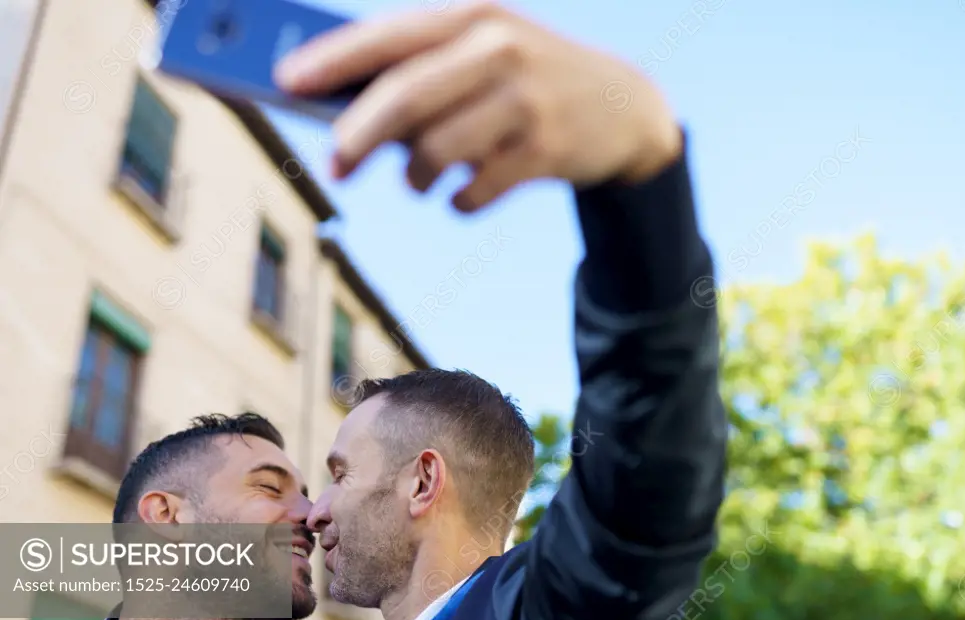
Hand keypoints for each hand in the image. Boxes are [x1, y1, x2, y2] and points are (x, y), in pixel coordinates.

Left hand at [274, 1, 681, 211]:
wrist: (623, 108)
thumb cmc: (526, 79)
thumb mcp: (483, 53)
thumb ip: (422, 72)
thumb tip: (343, 115)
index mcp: (473, 16)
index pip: (388, 37)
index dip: (333, 61)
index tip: (285, 81)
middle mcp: (499, 50)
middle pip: (404, 99)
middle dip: (357, 137)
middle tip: (335, 166)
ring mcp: (525, 101)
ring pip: (435, 152)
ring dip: (415, 177)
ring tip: (420, 179)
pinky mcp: (544, 151)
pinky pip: (472, 191)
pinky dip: (457, 201)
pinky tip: (462, 193)